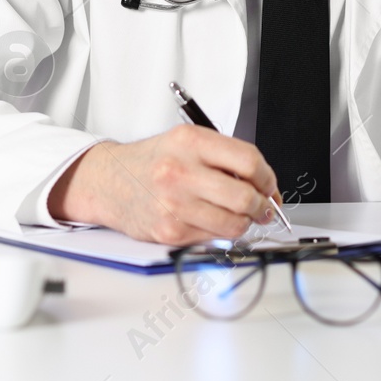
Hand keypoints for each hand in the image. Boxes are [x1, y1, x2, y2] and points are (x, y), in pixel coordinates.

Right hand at [47, 125, 281, 244]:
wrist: (110, 182)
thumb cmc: (153, 162)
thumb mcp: (187, 143)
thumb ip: (225, 157)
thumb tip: (265, 186)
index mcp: (191, 141)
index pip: (249, 161)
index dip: (268, 178)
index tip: (270, 186)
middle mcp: (181, 171)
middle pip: (245, 196)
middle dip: (263, 206)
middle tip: (264, 207)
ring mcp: (175, 204)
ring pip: (234, 223)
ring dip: (246, 223)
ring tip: (242, 217)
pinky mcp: (170, 232)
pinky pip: (214, 239)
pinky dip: (221, 233)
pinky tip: (214, 222)